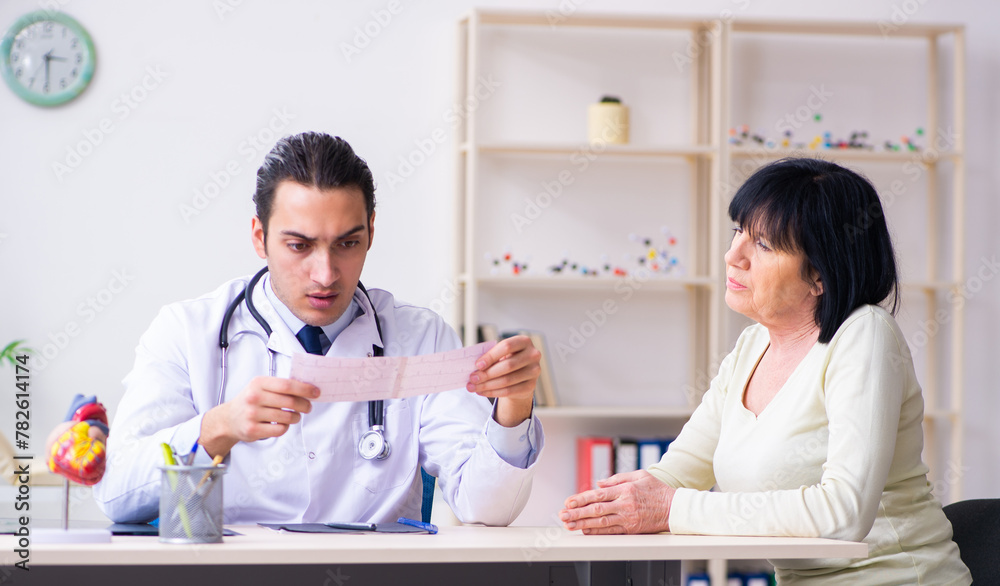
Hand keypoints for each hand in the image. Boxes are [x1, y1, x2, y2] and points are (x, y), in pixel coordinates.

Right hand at [200, 376, 318, 457]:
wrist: (228, 419)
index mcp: (259, 383)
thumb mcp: (261, 387)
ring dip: (296, 417)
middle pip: (290, 402)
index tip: (316, 392)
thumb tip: (308, 388)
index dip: (305, 389)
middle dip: (305, 405)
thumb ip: (281, 386)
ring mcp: (252, 414)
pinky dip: (285, 427)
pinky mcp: (253, 430)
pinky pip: (280, 430)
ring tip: (294, 416)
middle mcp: (254, 397)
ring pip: (287, 417)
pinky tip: (281, 424)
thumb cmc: (251, 401)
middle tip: (308, 407)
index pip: (287, 385)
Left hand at [466, 335, 539, 426]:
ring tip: (473, 387)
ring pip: (507, 380)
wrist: (521, 376)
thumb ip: (490, 356)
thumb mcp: (501, 353)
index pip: (506, 346)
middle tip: (472, 378)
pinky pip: (509, 391)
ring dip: (487, 385)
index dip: (491, 356)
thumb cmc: (507, 360)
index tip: (478, 365)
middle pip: (508, 365)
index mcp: (524, 341)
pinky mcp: (531, 386)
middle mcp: (533, 355)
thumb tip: (475, 368)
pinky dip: (493, 392)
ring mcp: (534, 371)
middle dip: (487, 373)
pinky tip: (482, 392)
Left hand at [560, 470, 674, 534]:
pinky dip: (597, 532)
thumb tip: (598, 483)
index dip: (581, 499)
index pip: (598, 495)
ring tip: (569, 525)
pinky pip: (611, 531)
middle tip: (562, 515)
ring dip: (583, 524)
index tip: (568, 502)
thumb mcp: (639, 475)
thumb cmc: (657, 490)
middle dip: (576, 513)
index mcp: (625, 490)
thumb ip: (616, 478)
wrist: (675, 508)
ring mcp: (628, 518)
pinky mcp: (631, 529)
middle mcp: (625, 505)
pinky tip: (586, 531)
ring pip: (601, 523)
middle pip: (596, 510)